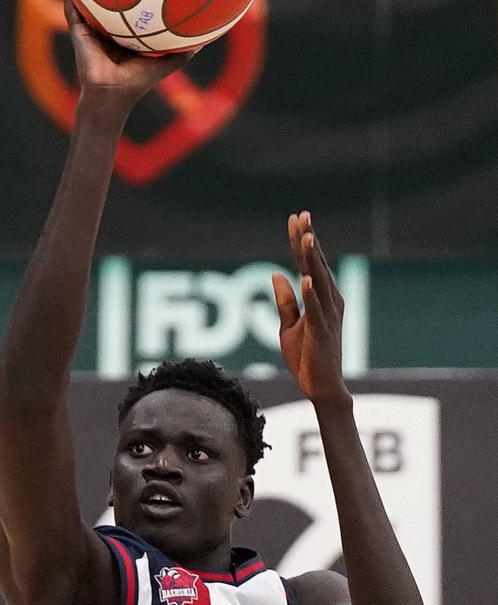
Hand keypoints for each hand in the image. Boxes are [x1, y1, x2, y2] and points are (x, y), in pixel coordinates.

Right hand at [64, 0, 193, 110]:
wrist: (112, 94)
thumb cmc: (138, 82)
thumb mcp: (168, 61)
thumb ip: (185, 48)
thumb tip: (210, 34)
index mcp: (125, 32)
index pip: (130, 5)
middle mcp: (107, 27)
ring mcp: (91, 27)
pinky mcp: (78, 30)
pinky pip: (72, 7)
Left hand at [271, 212, 349, 406]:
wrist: (321, 388)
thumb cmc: (306, 358)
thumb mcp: (288, 326)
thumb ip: (285, 301)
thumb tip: (275, 274)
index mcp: (322, 299)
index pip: (309, 264)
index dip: (302, 241)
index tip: (295, 218)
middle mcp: (330, 303)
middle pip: (316, 266)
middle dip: (308, 241)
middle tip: (302, 216)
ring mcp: (328, 318)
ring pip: (320, 283)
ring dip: (312, 261)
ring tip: (307, 238)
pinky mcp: (323, 334)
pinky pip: (317, 311)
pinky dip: (312, 295)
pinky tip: (307, 278)